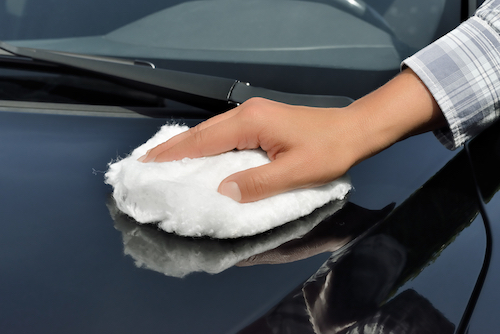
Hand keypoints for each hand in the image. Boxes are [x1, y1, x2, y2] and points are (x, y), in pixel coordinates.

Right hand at [139, 69, 444, 202]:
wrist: (354, 129)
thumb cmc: (329, 150)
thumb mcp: (295, 172)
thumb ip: (257, 183)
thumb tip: (222, 191)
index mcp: (251, 122)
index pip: (204, 141)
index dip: (175, 154)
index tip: (149, 164)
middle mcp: (247, 113)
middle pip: (202, 132)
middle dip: (173, 147)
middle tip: (147, 162)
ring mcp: (253, 114)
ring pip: (211, 130)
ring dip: (187, 144)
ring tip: (165, 158)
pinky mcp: (260, 120)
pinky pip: (223, 132)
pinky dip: (205, 143)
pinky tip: (198, 152)